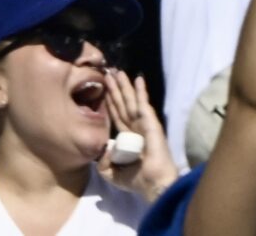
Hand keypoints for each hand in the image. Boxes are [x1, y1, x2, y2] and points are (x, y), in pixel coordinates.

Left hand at [97, 69, 175, 196]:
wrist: (153, 184)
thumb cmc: (135, 180)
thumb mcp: (110, 172)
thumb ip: (102, 161)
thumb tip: (102, 146)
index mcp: (126, 139)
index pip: (115, 115)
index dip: (109, 101)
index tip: (102, 88)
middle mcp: (134, 128)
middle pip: (121, 104)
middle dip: (115, 89)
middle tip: (108, 73)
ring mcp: (143, 124)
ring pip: (130, 101)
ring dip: (124, 86)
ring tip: (117, 71)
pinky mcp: (150, 122)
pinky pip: (143, 104)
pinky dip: (141, 91)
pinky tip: (138, 79)